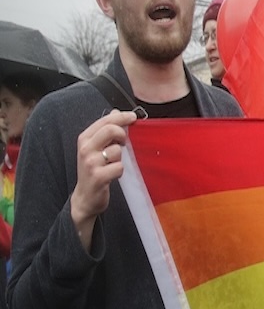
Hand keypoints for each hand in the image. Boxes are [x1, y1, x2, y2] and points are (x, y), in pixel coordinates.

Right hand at [70, 110, 137, 247]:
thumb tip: (116, 112)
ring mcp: (90, 163)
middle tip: (124, 143)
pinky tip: (113, 175)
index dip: (121, 117)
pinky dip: (120, 171)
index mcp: (84, 139)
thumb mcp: (95, 148)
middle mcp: (85, 149)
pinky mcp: (97, 177)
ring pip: (117, 150)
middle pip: (110, 130)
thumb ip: (105, 131)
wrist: (85, 197)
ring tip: (113, 164)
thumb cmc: (94, 171)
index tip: (133, 117)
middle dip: (123, 134)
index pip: (105, 120)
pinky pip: (119, 167)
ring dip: (121, 158)